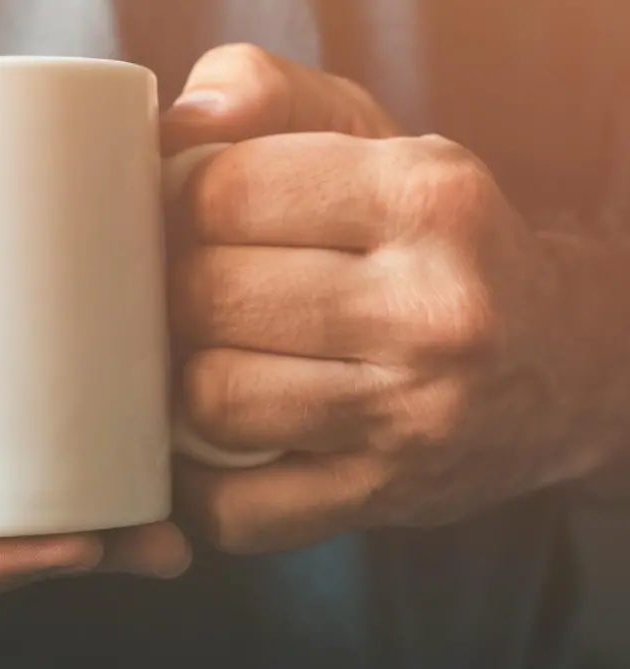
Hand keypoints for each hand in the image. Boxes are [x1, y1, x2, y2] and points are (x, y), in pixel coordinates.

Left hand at [162, 45, 618, 552]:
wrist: (557, 362)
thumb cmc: (429, 239)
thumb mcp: (371, 137)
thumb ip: (267, 95)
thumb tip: (176, 124)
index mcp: (426, 197)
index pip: (224, 193)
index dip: (180, 203)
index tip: (193, 215)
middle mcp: (434, 312)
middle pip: (207, 297)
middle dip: (177, 289)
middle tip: (192, 288)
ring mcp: (411, 418)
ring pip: (210, 399)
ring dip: (187, 378)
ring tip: (213, 354)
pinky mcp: (381, 499)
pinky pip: (233, 509)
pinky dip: (198, 480)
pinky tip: (215, 441)